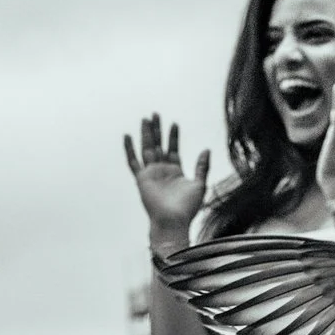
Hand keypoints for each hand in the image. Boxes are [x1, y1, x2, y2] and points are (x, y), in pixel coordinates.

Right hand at [124, 114, 208, 247]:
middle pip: (158, 145)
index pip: (173, 149)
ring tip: (145, 119)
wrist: (174, 220)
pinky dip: (129, 149)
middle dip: (157, 130)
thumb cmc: (187, 208)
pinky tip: (127, 137)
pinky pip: (133, 161)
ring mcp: (150, 173)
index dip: (173, 137)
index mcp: (175, 171)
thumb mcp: (200, 184)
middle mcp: (161, 170)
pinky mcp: (141, 178)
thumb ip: (202, 166)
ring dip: (146, 134)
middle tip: (155, 114)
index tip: (174, 123)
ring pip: (147, 149)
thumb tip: (206, 149)